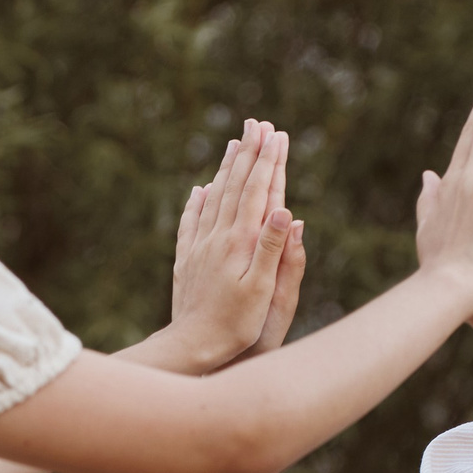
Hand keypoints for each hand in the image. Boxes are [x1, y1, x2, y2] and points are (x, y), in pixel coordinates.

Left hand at [169, 119, 294, 369]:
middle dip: (249, 153)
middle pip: (236, 186)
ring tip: (235, 143)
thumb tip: (284, 212)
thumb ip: (274, 251)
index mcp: (241, 243)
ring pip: (215, 197)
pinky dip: (198, 201)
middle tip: (258, 124)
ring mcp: (200, 247)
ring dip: (227, 169)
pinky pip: (192, 222)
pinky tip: (201, 189)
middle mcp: (218, 238)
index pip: (258, 193)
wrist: (192, 347)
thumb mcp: (263, 293)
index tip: (278, 135)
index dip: (270, 163)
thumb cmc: (235, 326)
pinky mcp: (187, 260)